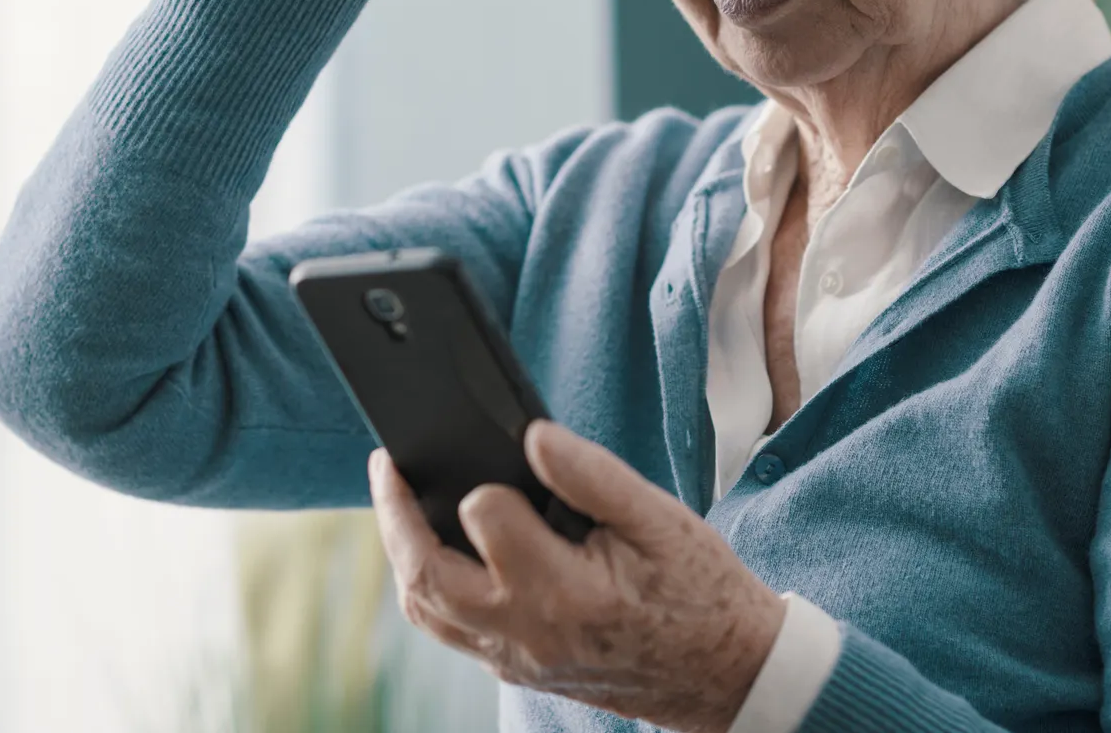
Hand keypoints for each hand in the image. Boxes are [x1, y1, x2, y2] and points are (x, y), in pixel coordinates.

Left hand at [369, 420, 786, 732]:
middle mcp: (529, 632)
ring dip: (401, 555)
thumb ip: (592, 475)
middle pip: (427, 576)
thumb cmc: (697, 590)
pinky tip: (437, 548)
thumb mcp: (659, 520)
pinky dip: (429, 588)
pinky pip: (449, 631)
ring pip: (427, 611)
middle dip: (395, 515)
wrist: (724, 674)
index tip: (498, 448)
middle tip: (386, 464)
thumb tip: (532, 436)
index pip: (485, 518)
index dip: (488, 480)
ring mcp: (517, 659)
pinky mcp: (518, 669)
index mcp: (566, 591)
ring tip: (397, 501)